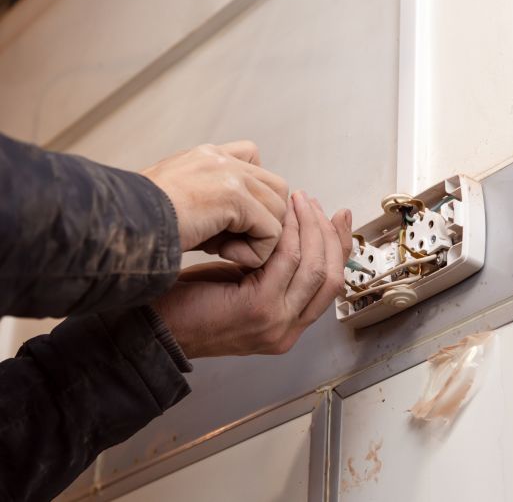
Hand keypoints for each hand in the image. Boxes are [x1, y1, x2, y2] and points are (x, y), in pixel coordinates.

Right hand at [142, 141, 288, 267]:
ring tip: (225, 250)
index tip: (232, 221)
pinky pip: (271, 231)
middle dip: (265, 219)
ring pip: (279, 209)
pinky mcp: (235, 197)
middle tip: (232, 242)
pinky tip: (224, 255)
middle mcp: (220, 158)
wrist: (117, 224)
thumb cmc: (135, 225)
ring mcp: (230, 174)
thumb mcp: (173, 203)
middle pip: (276, 186)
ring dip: (259, 238)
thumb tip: (235, 225)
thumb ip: (208, 202)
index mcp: (205, 156)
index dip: (255, 191)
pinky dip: (255, 252)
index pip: (252, 156)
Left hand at [151, 192, 352, 356]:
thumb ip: (270, 270)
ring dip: (310, 229)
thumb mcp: (241, 284)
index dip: (338, 247)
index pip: (329, 284)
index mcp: (286, 325)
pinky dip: (289, 234)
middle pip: (329, 277)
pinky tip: (280, 216)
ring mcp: (276, 322)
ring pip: (314, 268)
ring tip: (299, 202)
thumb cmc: (188, 304)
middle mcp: (286, 329)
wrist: (155, 325)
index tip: (337, 218)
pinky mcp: (259, 309)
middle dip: (329, 234)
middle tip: (318, 205)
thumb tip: (295, 234)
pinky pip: (287, 262)